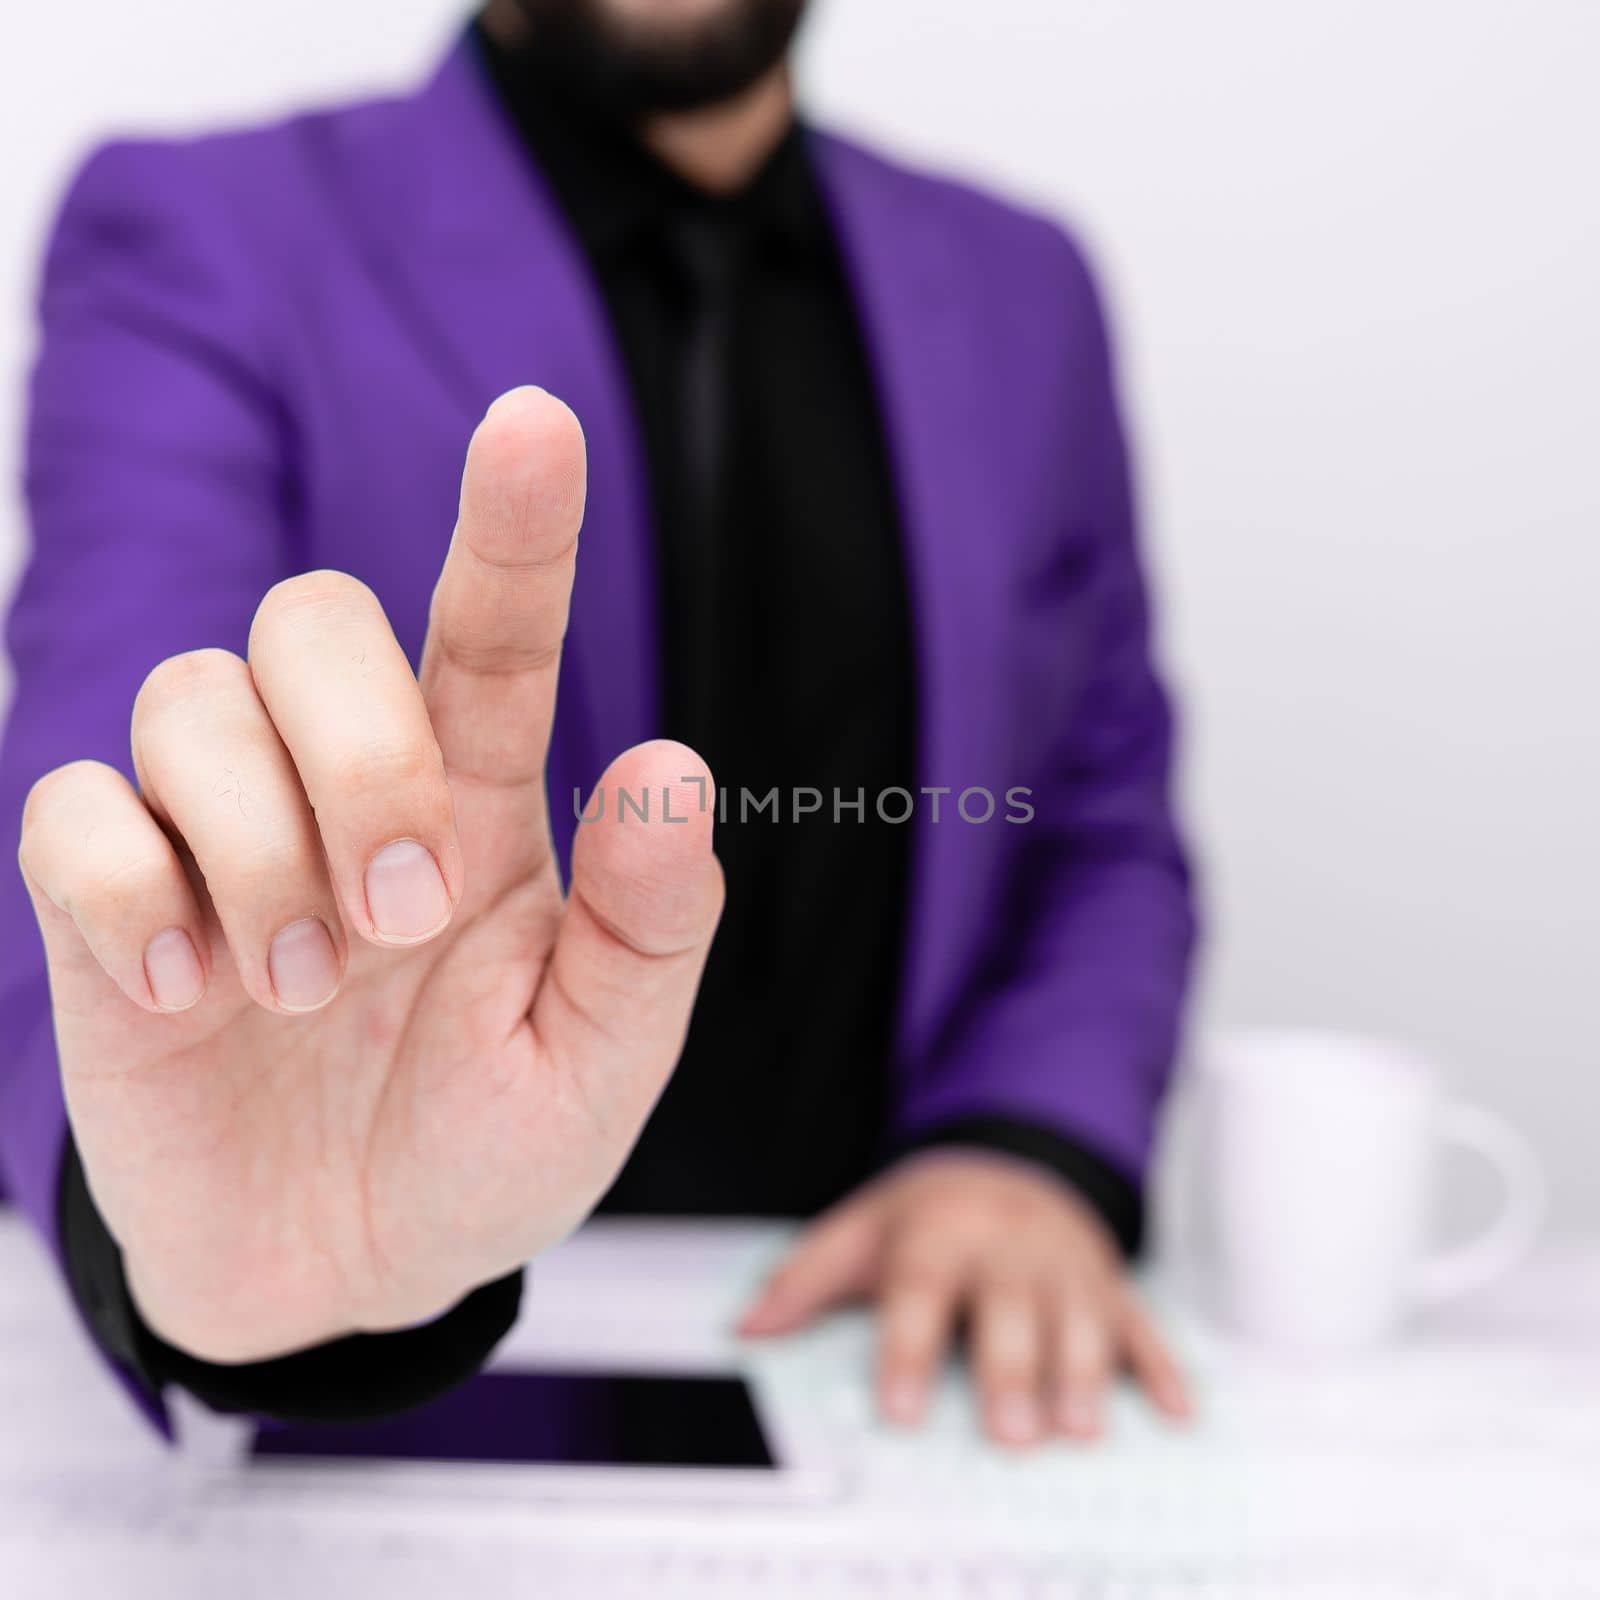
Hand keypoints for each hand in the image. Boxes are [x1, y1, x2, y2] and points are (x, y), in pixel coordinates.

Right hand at [19, 388, 722, 1362]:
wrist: (347, 1270)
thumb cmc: (486, 1148)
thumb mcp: (599, 1063)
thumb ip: (650, 929)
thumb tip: (673, 767)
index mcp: (482, 803)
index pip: (493, 627)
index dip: (513, 523)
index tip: (535, 421)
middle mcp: (347, 786)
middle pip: (314, 618)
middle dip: (358, 749)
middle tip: (400, 918)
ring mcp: (220, 837)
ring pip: (190, 697)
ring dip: (260, 843)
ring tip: (301, 990)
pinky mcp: (110, 907)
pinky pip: (75, 814)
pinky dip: (136, 898)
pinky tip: (194, 998)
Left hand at [740, 1149, 1189, 1446]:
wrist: (1007, 1160)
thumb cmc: (927, 1214)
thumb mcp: (859, 1230)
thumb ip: (806, 1279)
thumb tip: (748, 1325)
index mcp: (939, 1231)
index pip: (921, 1288)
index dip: (908, 1348)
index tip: (898, 1409)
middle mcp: (1007, 1244)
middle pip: (1010, 1307)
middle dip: (1012, 1370)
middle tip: (1010, 1433)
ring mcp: (1065, 1263)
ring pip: (1081, 1316)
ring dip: (1085, 1371)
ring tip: (1082, 1428)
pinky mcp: (1108, 1284)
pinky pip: (1141, 1323)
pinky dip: (1162, 1367)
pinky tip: (1177, 1411)